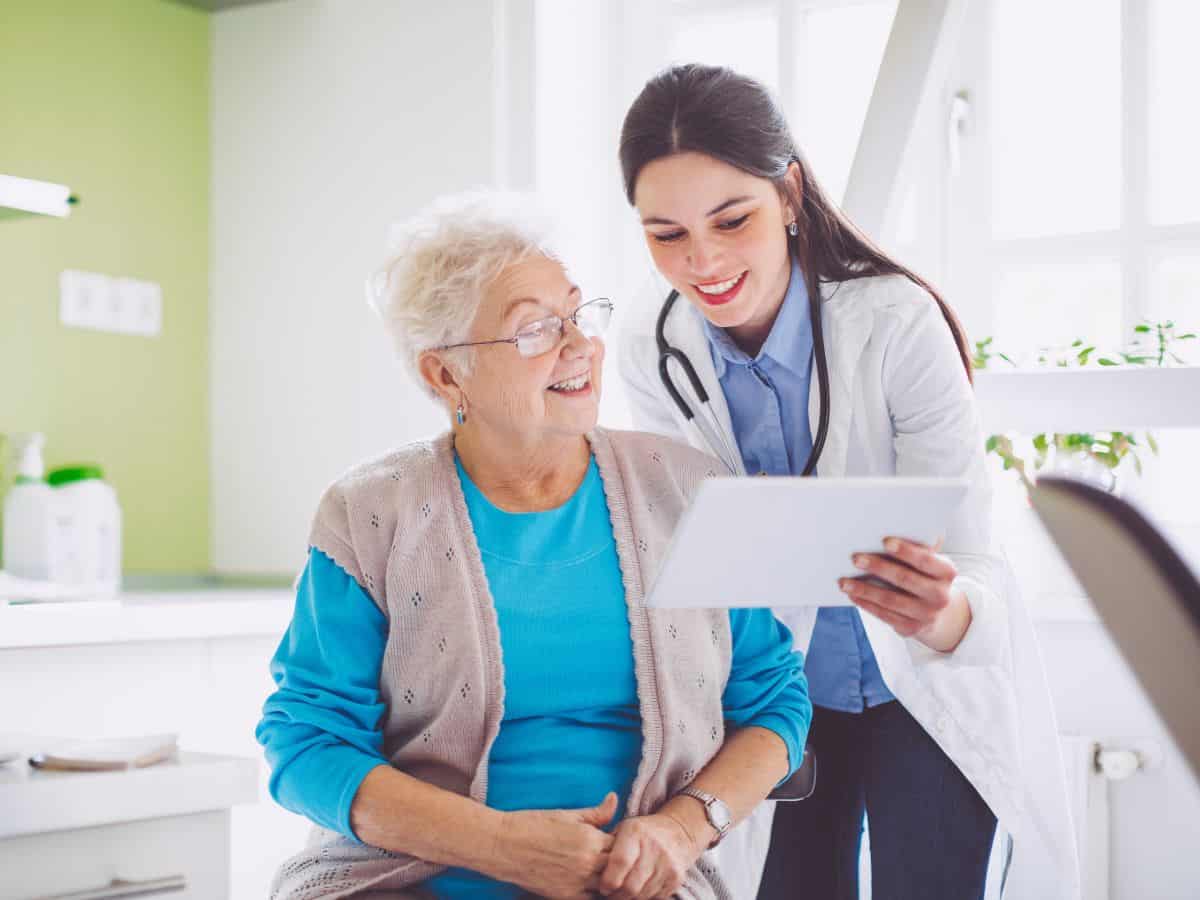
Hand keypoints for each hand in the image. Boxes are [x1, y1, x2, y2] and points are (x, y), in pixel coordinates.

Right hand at [494, 792, 617, 898]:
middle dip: (619, 861)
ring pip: (608, 885)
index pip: (622, 844)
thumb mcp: (567, 814)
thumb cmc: (533, 825)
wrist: (503, 845)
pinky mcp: (566, 896)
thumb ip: (595, 813)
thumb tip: (614, 799)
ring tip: (601, 869)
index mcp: (590, 839)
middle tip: (611, 856)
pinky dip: (594, 891)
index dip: (622, 842)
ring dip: (608, 877)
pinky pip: (591, 898)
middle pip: (619, 866)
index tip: (615, 839)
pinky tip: (588, 882)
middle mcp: (588, 863)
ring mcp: (578, 882)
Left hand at [595, 808, 701, 898]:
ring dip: (629, 898)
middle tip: (610, 894)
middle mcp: (654, 847)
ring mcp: (668, 863)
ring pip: (641, 895)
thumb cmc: (640, 833)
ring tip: (622, 892)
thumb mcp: (623, 829)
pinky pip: (654, 898)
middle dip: (616, 895)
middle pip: (630, 885)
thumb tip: (589, 869)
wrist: (676, 832)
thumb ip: (606, 845)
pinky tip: (638, 889)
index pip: (620, 862)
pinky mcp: (676, 877)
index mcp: (636, 832)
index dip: (609, 880)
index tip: (602, 887)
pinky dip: (643, 897)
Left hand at [838, 536, 971, 652]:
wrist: (935, 611)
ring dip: (864, 589)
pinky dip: (866, 603)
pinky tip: (852, 594)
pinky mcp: (911, 628)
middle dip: (878, 568)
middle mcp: (940, 595)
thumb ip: (917, 548)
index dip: (906, 551)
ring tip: (844, 581)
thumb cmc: (923, 576)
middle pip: (905, 579)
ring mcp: (927, 614)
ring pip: (890, 600)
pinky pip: (884, 615)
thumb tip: (890, 527)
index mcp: (946, 572)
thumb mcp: (929, 562)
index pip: (925, 560)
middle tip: (855, 559)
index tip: (885, 541)